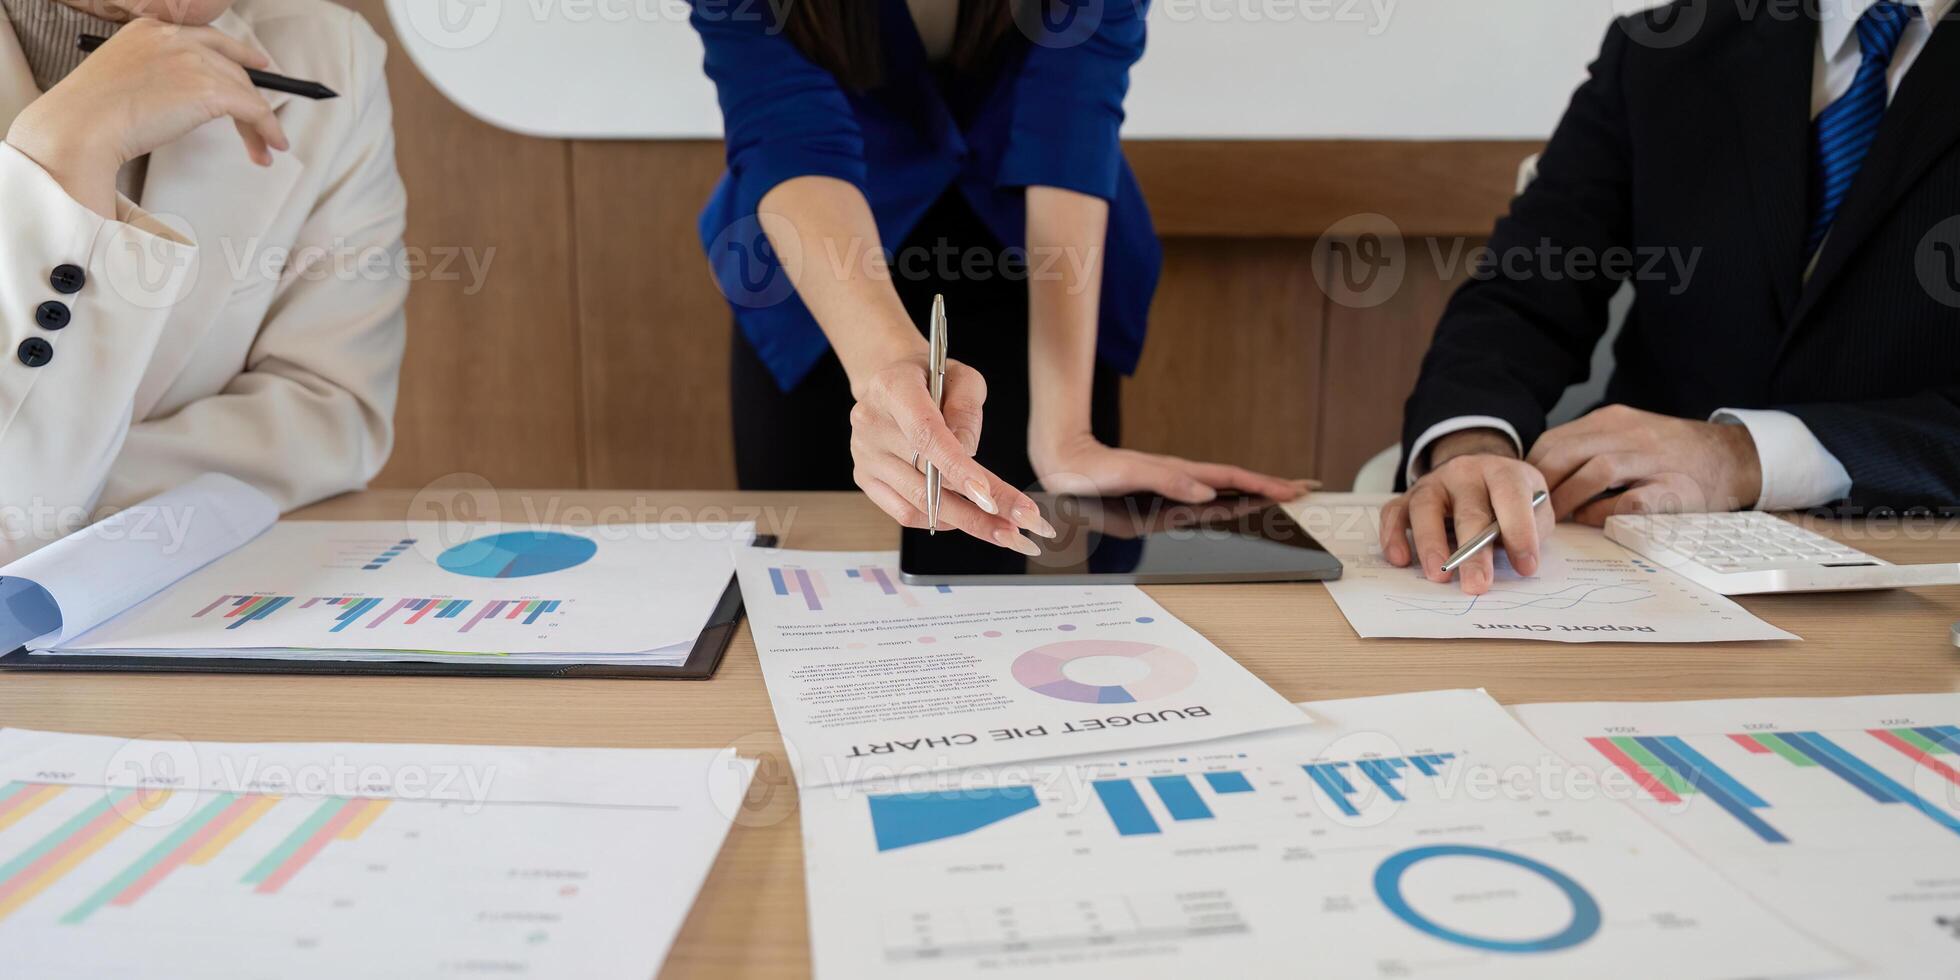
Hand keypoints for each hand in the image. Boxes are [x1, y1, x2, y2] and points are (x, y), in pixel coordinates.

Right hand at [4, 19, 288, 215]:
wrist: (81, 127)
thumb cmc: (88, 115)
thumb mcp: (121, 78)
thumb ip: (153, 74)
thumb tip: (182, 99)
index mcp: (148, 29)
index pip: (207, 39)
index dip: (238, 53)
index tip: (257, 64)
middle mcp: (173, 38)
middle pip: (230, 66)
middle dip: (249, 98)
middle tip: (261, 125)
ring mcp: (192, 61)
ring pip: (244, 90)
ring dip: (259, 123)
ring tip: (264, 149)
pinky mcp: (209, 89)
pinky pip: (253, 109)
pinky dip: (266, 129)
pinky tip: (269, 146)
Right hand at [849, 353, 1054, 554]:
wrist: (891, 385)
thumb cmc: (931, 379)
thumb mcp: (961, 376)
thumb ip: (967, 408)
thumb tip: (968, 453)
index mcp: (892, 389)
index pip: (926, 434)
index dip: (958, 468)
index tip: (988, 496)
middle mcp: (871, 424)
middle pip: (927, 477)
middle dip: (978, 507)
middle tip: (1020, 524)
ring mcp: (865, 456)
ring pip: (919, 503)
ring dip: (967, 522)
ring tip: (1006, 532)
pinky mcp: (866, 479)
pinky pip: (906, 513)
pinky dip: (942, 520)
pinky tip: (969, 519)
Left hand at [1029, 430, 1310, 503]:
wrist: (1065, 462)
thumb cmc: (1093, 470)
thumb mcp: (1131, 474)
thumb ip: (1170, 481)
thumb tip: (1209, 490)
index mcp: (1180, 472)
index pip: (1232, 477)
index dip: (1264, 484)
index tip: (1293, 488)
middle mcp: (1182, 477)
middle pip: (1236, 481)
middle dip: (1270, 485)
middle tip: (1302, 489)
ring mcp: (1175, 483)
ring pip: (1224, 486)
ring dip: (1253, 490)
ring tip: (1280, 494)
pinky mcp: (1164, 490)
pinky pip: (1206, 493)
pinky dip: (1228, 496)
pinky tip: (1233, 500)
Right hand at [1379, 428, 1551, 594]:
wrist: (1481, 477)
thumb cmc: (1511, 503)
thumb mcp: (1535, 508)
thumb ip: (1532, 530)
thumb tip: (1520, 562)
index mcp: (1502, 472)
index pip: (1510, 496)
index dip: (1519, 531)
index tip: (1525, 566)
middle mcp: (1465, 472)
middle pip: (1468, 511)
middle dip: (1472, 552)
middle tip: (1476, 585)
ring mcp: (1433, 483)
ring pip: (1425, 508)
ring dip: (1430, 544)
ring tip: (1437, 576)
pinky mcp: (1408, 497)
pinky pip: (1394, 513)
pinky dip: (1392, 535)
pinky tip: (1400, 559)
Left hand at [1528, 405, 1761, 524]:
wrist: (1732, 457)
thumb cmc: (1669, 453)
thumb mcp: (1626, 435)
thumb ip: (1589, 446)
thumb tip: (1539, 475)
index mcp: (1613, 421)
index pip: (1556, 440)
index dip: (1533, 468)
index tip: (1523, 491)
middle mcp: (1631, 435)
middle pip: (1569, 453)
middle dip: (1544, 484)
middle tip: (1533, 510)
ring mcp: (1654, 460)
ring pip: (1598, 472)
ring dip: (1570, 498)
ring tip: (1557, 519)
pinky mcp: (1674, 489)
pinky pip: (1632, 500)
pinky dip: (1606, 512)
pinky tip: (1594, 521)